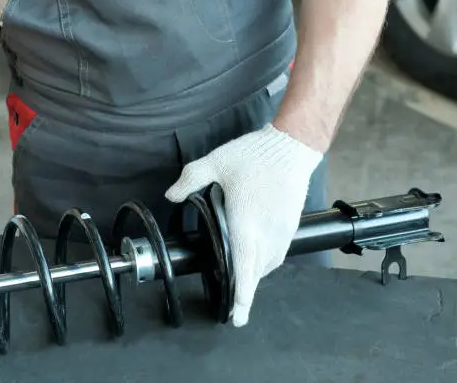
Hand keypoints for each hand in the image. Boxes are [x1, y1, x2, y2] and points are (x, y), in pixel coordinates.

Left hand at [165, 123, 321, 326]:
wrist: (291, 146)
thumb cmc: (253, 155)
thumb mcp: (215, 162)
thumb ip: (190, 179)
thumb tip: (170, 196)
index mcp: (245, 222)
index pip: (244, 265)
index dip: (242, 293)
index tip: (238, 315)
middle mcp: (266, 231)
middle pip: (257, 272)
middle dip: (246, 292)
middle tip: (234, 308)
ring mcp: (281, 230)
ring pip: (270, 265)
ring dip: (256, 276)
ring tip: (242, 282)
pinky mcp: (291, 224)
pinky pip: (279, 253)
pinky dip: (267, 263)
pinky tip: (257, 259)